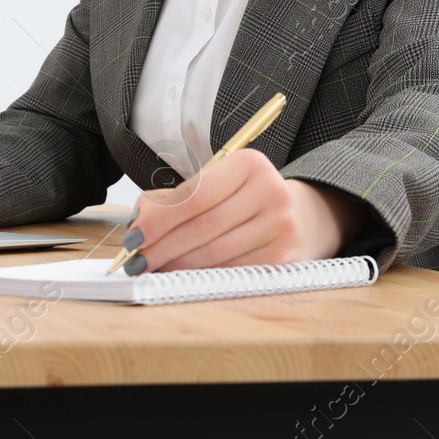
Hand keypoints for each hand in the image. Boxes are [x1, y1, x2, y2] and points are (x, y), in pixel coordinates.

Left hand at [122, 147, 364, 274]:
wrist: (305, 214)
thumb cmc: (247, 197)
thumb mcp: (219, 182)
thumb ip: (178, 196)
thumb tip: (139, 221)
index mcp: (250, 164)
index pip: (196, 194)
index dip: (159, 218)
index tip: (134, 233)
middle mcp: (271, 193)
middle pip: (203, 226)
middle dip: (162, 245)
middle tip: (135, 258)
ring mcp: (281, 229)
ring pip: (215, 253)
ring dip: (177, 264)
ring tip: (153, 266)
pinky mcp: (284, 260)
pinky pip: (230, 271)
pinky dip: (200, 274)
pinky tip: (182, 273)